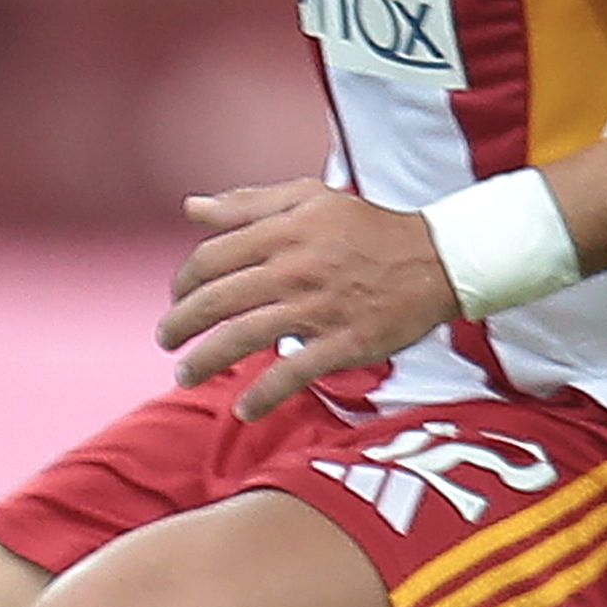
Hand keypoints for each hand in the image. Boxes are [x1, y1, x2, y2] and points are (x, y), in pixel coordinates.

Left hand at [160, 181, 455, 419]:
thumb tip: (191, 207)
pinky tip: (244, 409)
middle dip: (180, 324)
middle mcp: (294, 269)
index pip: (209, 259)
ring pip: (243, 338)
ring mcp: (319, 308)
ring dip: (205, 361)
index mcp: (282, 232)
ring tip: (184, 374)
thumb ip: (247, 203)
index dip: (183, 282)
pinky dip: (263, 395)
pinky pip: (293, 374)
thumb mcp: (310, 198)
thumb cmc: (369, 227)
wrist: (440, 258)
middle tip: (166, 339)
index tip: (177, 298)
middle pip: (216, 301)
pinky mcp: (346, 343)